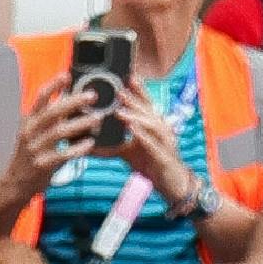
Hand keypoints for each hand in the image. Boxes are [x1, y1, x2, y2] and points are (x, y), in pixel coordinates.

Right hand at [8, 77, 99, 199]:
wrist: (16, 183)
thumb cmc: (29, 156)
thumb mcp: (33, 133)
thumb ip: (49, 119)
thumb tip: (67, 100)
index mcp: (29, 122)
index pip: (39, 98)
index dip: (53, 85)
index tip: (67, 75)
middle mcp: (30, 133)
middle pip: (53, 112)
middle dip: (74, 102)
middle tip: (92, 96)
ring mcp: (35, 149)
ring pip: (60, 132)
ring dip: (81, 124)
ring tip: (97, 119)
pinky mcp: (42, 164)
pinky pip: (63, 154)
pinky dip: (78, 148)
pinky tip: (90, 143)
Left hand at [112, 82, 194, 206]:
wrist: (173, 185)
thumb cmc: (152, 165)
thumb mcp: (129, 154)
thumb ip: (112, 147)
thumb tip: (89, 146)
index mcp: (154, 127)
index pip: (147, 105)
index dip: (140, 91)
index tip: (129, 78)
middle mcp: (162, 131)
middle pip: (149, 111)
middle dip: (135, 100)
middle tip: (120, 91)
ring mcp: (165, 143)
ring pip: (152, 125)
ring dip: (137, 117)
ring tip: (120, 112)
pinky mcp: (164, 157)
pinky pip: (153, 144)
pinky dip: (142, 136)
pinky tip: (132, 130)